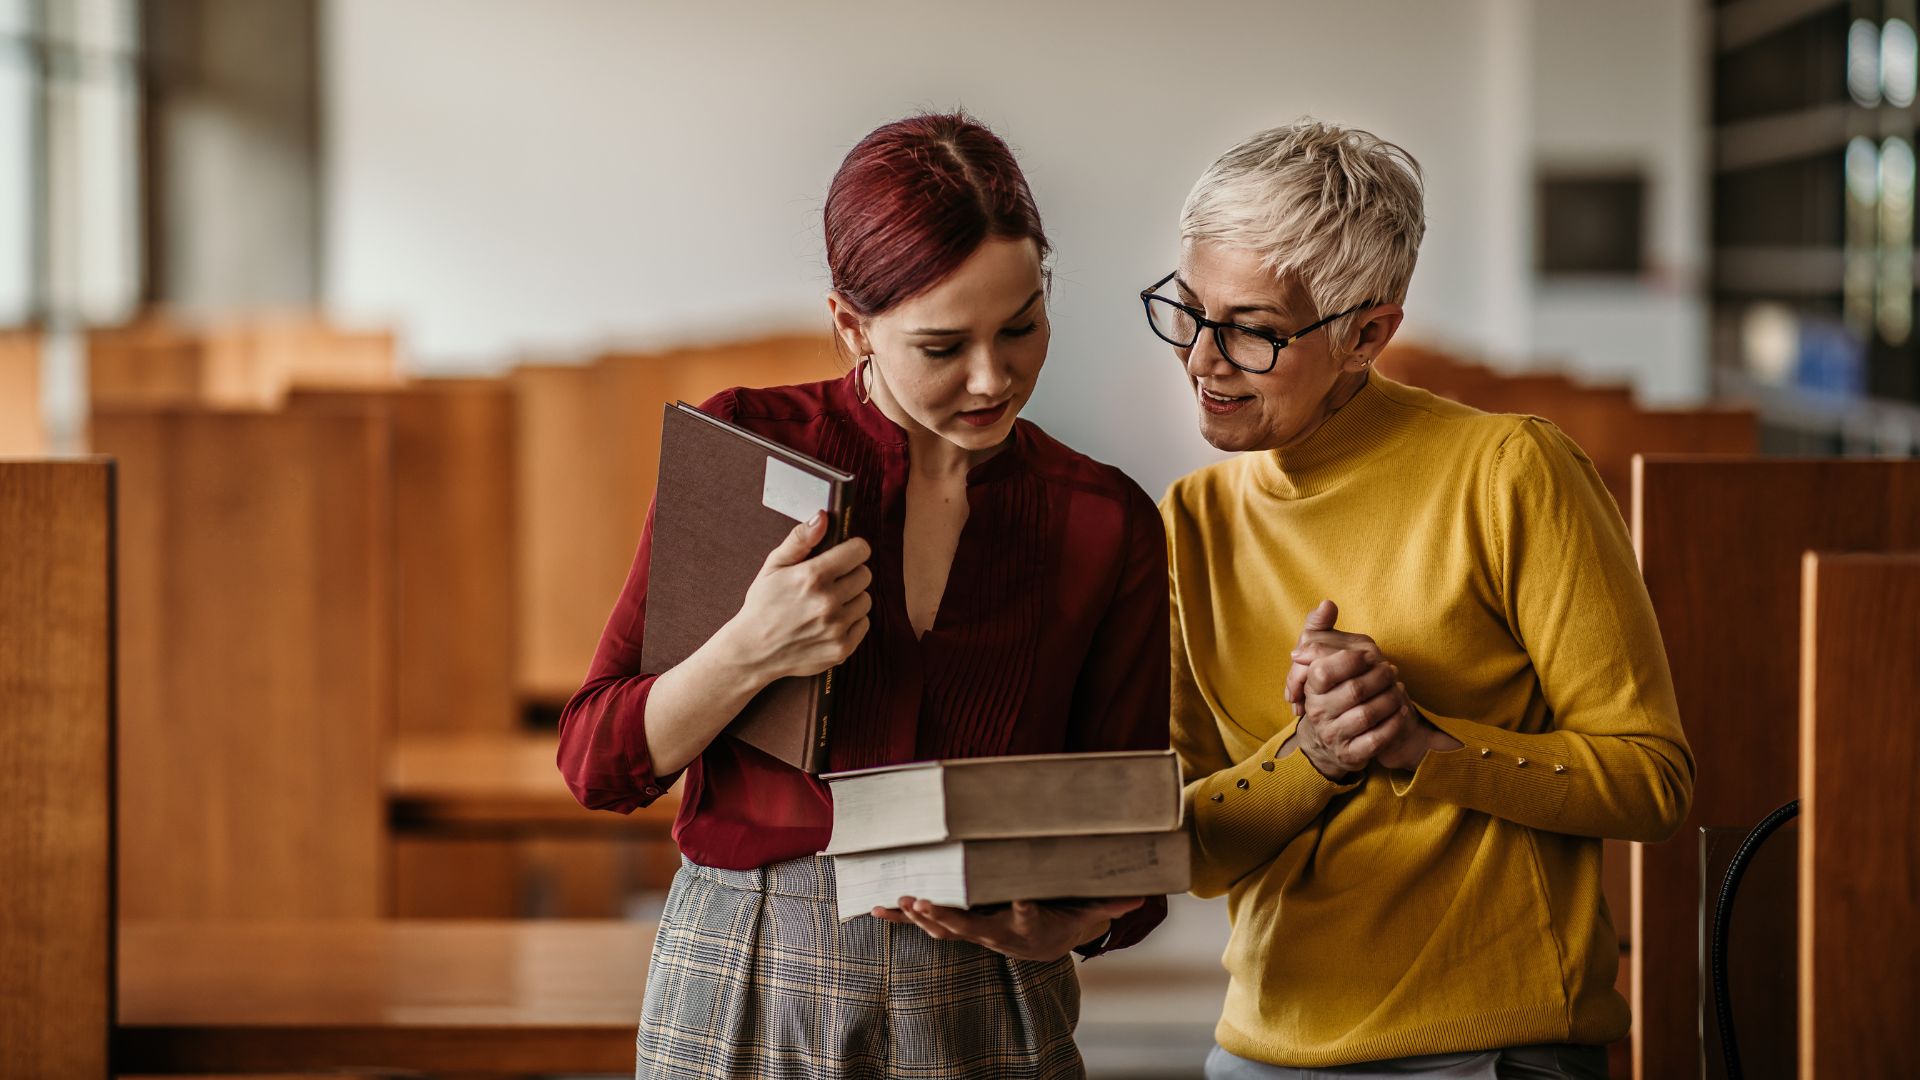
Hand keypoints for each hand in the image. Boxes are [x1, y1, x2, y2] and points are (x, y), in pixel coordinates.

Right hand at [718, 512, 871, 681]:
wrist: (752, 651)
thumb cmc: (762, 604)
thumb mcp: (773, 566)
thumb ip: (800, 539)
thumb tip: (823, 516)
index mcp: (813, 576)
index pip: (860, 551)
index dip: (853, 549)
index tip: (845, 554)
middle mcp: (828, 602)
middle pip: (865, 575)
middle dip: (850, 574)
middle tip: (830, 581)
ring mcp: (836, 628)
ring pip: (866, 600)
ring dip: (852, 599)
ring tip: (828, 603)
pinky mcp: (841, 649)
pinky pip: (864, 624)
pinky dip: (851, 622)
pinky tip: (830, 622)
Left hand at [872, 896, 1143, 961]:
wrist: (1041, 946)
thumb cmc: (1062, 920)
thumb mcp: (1086, 913)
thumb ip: (1107, 903)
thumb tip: (1139, 896)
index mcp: (1027, 924)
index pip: (1024, 914)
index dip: (1020, 907)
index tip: (1017, 898)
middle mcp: (997, 933)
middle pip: (971, 926)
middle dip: (948, 916)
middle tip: (926, 903)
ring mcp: (974, 934)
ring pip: (945, 928)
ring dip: (921, 917)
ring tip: (899, 903)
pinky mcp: (958, 928)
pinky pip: (927, 925)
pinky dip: (903, 919)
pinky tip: (878, 909)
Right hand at [1285, 600, 1457, 773]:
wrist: (1327, 739)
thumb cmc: (1328, 691)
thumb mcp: (1319, 659)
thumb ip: (1320, 628)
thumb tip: (1327, 603)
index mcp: (1310, 688)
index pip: (1324, 670)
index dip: (1351, 660)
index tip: (1370, 653)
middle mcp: (1318, 713)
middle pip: (1353, 691)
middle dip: (1379, 678)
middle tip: (1392, 670)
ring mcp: (1334, 735)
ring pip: (1366, 715)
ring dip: (1390, 699)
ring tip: (1399, 689)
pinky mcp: (1351, 754)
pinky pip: (1376, 740)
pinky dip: (1393, 724)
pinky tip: (1401, 710)